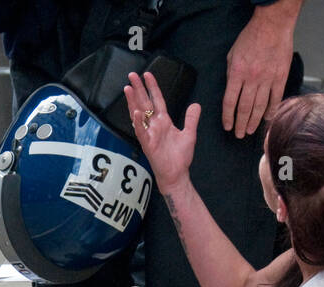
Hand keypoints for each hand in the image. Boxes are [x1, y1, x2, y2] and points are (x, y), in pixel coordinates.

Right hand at [125, 71, 199, 195]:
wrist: (177, 174)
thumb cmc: (180, 157)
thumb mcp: (189, 134)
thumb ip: (191, 119)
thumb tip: (196, 104)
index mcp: (163, 121)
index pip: (156, 100)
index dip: (152, 87)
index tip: (147, 74)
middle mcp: (154, 126)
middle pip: (144, 103)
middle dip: (138, 89)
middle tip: (132, 75)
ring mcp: (149, 134)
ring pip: (139, 114)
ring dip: (132, 102)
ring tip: (127, 88)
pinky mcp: (148, 144)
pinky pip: (141, 132)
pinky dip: (138, 122)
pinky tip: (135, 112)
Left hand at [222, 3, 296, 137]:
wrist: (272, 26)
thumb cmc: (251, 37)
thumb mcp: (232, 55)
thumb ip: (231, 74)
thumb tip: (231, 90)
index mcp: (237, 73)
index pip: (230, 102)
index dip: (228, 117)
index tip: (227, 126)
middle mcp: (251, 79)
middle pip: (244, 108)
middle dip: (241, 124)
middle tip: (239, 134)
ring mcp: (267, 79)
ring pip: (260, 106)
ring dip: (254, 121)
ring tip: (250, 131)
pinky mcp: (280, 77)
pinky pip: (275, 98)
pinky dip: (271, 110)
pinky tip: (267, 119)